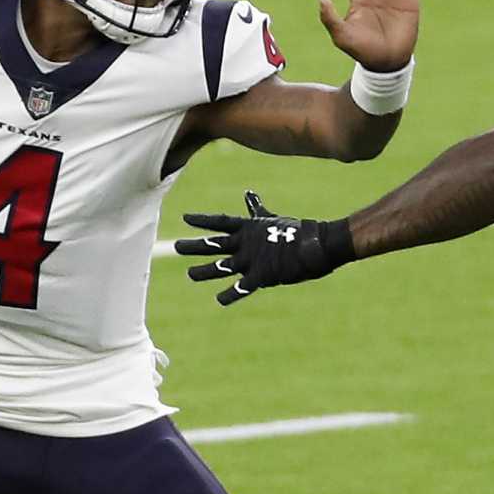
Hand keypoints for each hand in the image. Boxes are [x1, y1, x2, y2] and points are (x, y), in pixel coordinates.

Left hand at [175, 190, 357, 305]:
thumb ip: (257, 211)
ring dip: (204, 271)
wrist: (317, 244)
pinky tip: (219, 300)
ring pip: (221, 267)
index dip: (202, 220)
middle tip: (176, 246)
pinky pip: (242, 288)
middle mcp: (246, 243)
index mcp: (249, 228)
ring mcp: (252, 260)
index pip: (220, 222)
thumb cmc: (297, 232)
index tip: (185, 218)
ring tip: (190, 274)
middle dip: (194, 246)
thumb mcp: (272, 219)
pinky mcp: (262, 276)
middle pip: (213, 244)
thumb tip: (248, 194)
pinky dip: (230, 295)